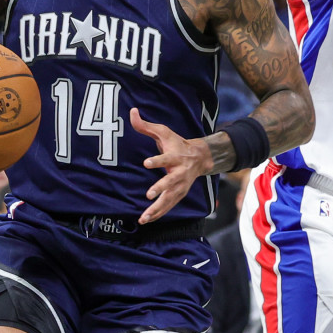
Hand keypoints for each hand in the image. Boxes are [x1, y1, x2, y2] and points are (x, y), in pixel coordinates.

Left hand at [131, 107, 213, 223]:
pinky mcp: (179, 194)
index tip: (146, 162)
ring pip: (169, 199)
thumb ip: (146, 126)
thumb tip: (132, 112)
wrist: (200, 157)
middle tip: (149, 194)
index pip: (166, 158)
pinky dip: (158, 214)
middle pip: (170, 181)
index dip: (157, 160)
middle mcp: (180, 172)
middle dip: (160, 188)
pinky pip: (168, 206)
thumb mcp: (164, 132)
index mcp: (176, 156)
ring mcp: (181, 185)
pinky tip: (146, 220)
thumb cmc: (177, 143)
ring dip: (157, 208)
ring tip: (144, 217)